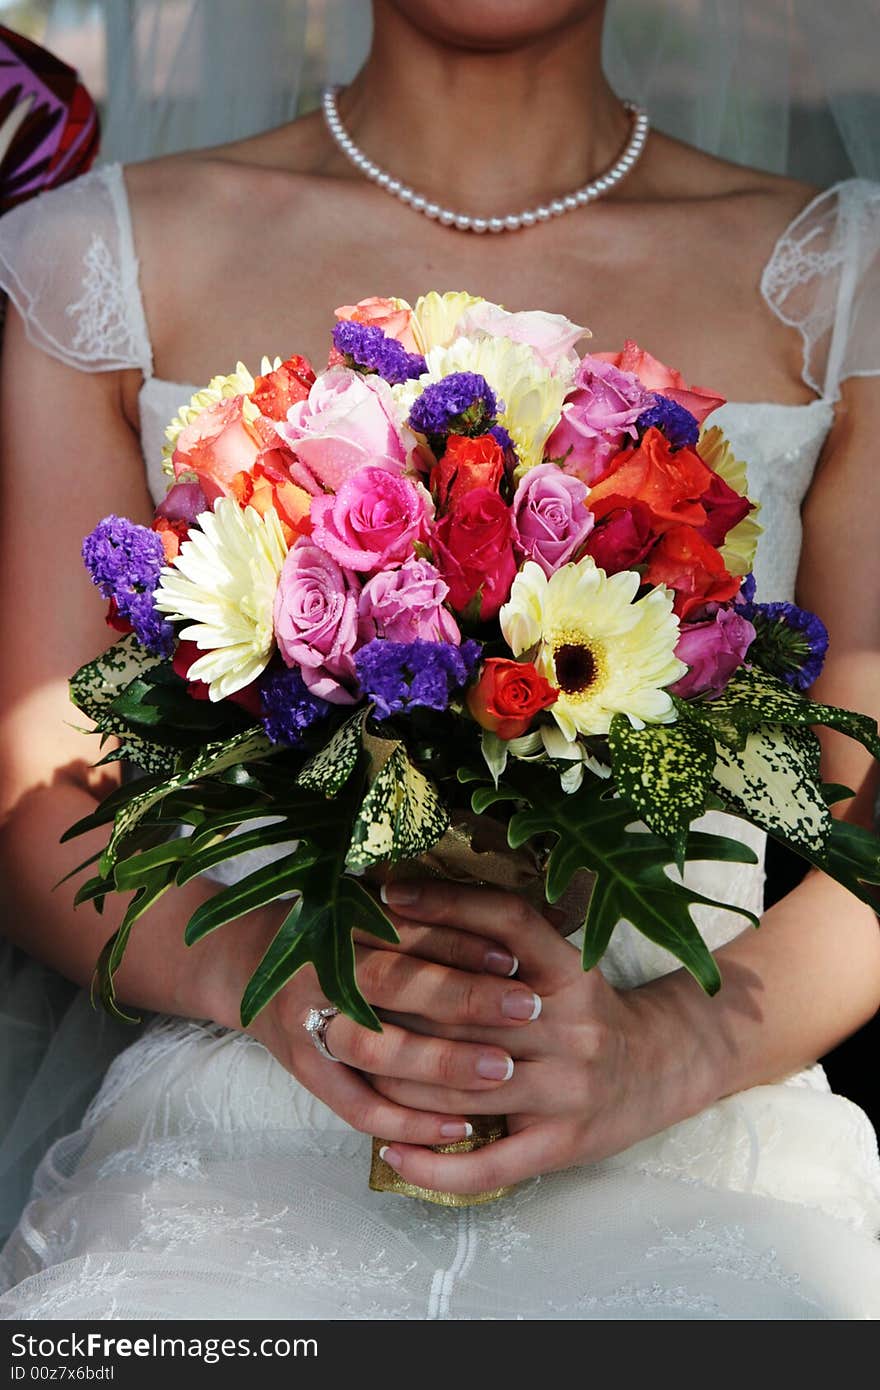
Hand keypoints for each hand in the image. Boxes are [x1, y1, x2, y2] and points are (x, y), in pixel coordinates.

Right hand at [242, 906, 546, 1147]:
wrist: (244, 964)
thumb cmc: (326, 931)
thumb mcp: (360, 903)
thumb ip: (418, 913)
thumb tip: (509, 930)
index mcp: (337, 919)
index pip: (406, 928)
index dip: (461, 942)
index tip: (516, 957)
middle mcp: (318, 967)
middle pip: (392, 982)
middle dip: (463, 997)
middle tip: (526, 1008)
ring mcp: (306, 1021)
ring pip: (376, 1048)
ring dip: (441, 1063)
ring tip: (502, 1070)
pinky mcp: (304, 1069)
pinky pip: (357, 1105)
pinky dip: (408, 1120)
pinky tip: (458, 1128)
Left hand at [365, 881, 708, 1193]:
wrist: (664, 1066)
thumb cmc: (591, 1009)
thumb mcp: (563, 962)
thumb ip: (502, 944)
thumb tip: (415, 906)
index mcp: (571, 971)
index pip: (507, 922)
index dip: (447, 904)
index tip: (388, 894)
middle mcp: (572, 1025)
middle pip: (464, 1010)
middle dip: (393, 1001)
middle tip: (335, 990)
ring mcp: (568, 1089)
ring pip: (459, 1088)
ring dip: (394, 1080)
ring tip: (347, 1066)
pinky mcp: (563, 1143)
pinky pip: (489, 1163)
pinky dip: (434, 1163)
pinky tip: (392, 1153)